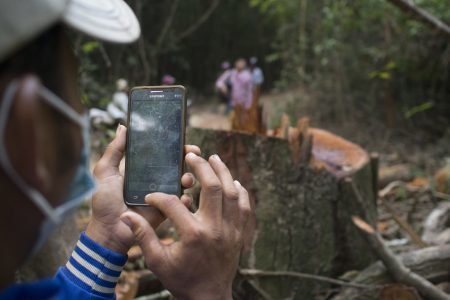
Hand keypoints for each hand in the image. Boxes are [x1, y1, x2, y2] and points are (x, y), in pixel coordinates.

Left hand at [86, 124, 199, 253]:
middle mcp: (154, 180)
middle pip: (177, 165)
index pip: (161, 153)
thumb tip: (123, 127)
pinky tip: (184, 197)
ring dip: (189, 177)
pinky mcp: (166, 210)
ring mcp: (162, 195)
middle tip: (194, 152)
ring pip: (183, 182)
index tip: (183, 140)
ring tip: (187, 179)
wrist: (109, 230)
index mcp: (142, 169)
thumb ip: (114, 150)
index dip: (173, 146)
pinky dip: (186, 199)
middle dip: (189, 158)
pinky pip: (181, 203)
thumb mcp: (105, 172)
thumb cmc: (104, 202)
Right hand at [121, 153, 251, 299]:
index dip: (158, 197)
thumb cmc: (182, 280)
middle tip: (192, 156)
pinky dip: (239, 192)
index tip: (150, 196)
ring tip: (214, 158)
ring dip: (223, 172)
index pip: (173, 204)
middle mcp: (215, 228)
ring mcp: (230, 230)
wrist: (209, 297)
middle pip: (212, 187)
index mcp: (192, 234)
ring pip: (231, 192)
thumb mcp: (157, 261)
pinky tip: (233, 181)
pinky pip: (244, 207)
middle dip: (201, 167)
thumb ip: (143, 236)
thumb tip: (126, 215)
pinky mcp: (239, 233)